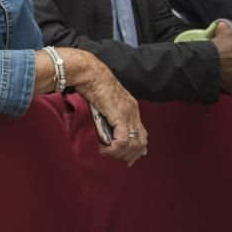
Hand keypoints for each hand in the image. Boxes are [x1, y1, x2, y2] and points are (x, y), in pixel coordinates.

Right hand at [60, 48, 147, 165]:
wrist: (89, 72)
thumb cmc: (92, 84)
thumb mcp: (104, 103)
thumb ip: (108, 116)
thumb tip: (104, 132)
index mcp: (131, 107)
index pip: (142, 134)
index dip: (137, 149)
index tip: (127, 158)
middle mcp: (133, 111)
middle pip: (141, 142)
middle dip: (130, 155)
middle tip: (117, 159)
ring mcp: (128, 113)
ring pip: (133, 144)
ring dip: (120, 153)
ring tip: (107, 152)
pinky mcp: (119, 115)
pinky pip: (122, 140)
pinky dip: (114, 149)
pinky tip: (104, 149)